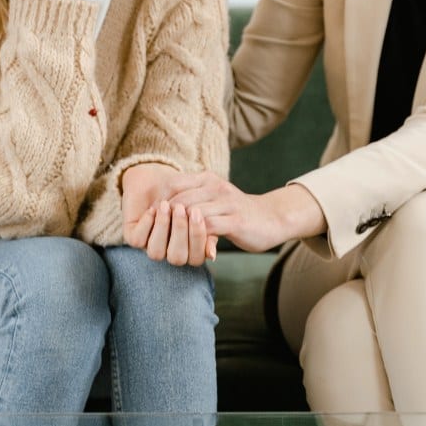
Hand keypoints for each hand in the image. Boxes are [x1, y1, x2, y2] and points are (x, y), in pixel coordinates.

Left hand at [122, 163, 216, 264]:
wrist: (157, 178)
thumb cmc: (182, 193)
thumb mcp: (197, 207)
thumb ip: (208, 229)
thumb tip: (212, 254)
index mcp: (188, 249)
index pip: (196, 258)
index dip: (198, 238)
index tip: (197, 213)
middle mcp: (170, 251)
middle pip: (177, 257)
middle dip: (180, 233)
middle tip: (181, 208)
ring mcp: (150, 246)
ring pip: (156, 252)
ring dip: (162, 228)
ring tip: (165, 206)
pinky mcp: (133, 237)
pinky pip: (138, 240)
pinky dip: (147, 224)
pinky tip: (152, 210)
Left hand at [167, 173, 325, 251]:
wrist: (273, 218)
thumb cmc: (237, 212)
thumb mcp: (214, 200)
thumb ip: (192, 201)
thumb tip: (162, 213)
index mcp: (208, 179)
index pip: (173, 184)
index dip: (159, 202)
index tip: (153, 219)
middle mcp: (216, 187)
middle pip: (179, 199)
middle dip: (165, 218)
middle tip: (156, 234)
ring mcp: (227, 203)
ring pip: (192, 213)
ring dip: (178, 228)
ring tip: (169, 241)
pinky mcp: (236, 221)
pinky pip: (208, 226)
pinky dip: (195, 236)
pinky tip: (189, 245)